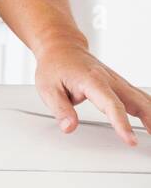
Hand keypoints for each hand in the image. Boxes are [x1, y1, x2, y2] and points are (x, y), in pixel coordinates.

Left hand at [34, 40, 150, 146]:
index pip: (111, 105)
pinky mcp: (120, 85)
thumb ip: (60, 109)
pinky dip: (150, 110)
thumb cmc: (55, 66)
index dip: (122, 123)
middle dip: (150, 119)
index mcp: (92, 80)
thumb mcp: (47, 88)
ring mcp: (117, 82)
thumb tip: (69, 127)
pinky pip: (140, 98)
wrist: (61, 48)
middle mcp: (110, 80)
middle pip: (137, 101)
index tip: (130, 139)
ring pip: (142, 99)